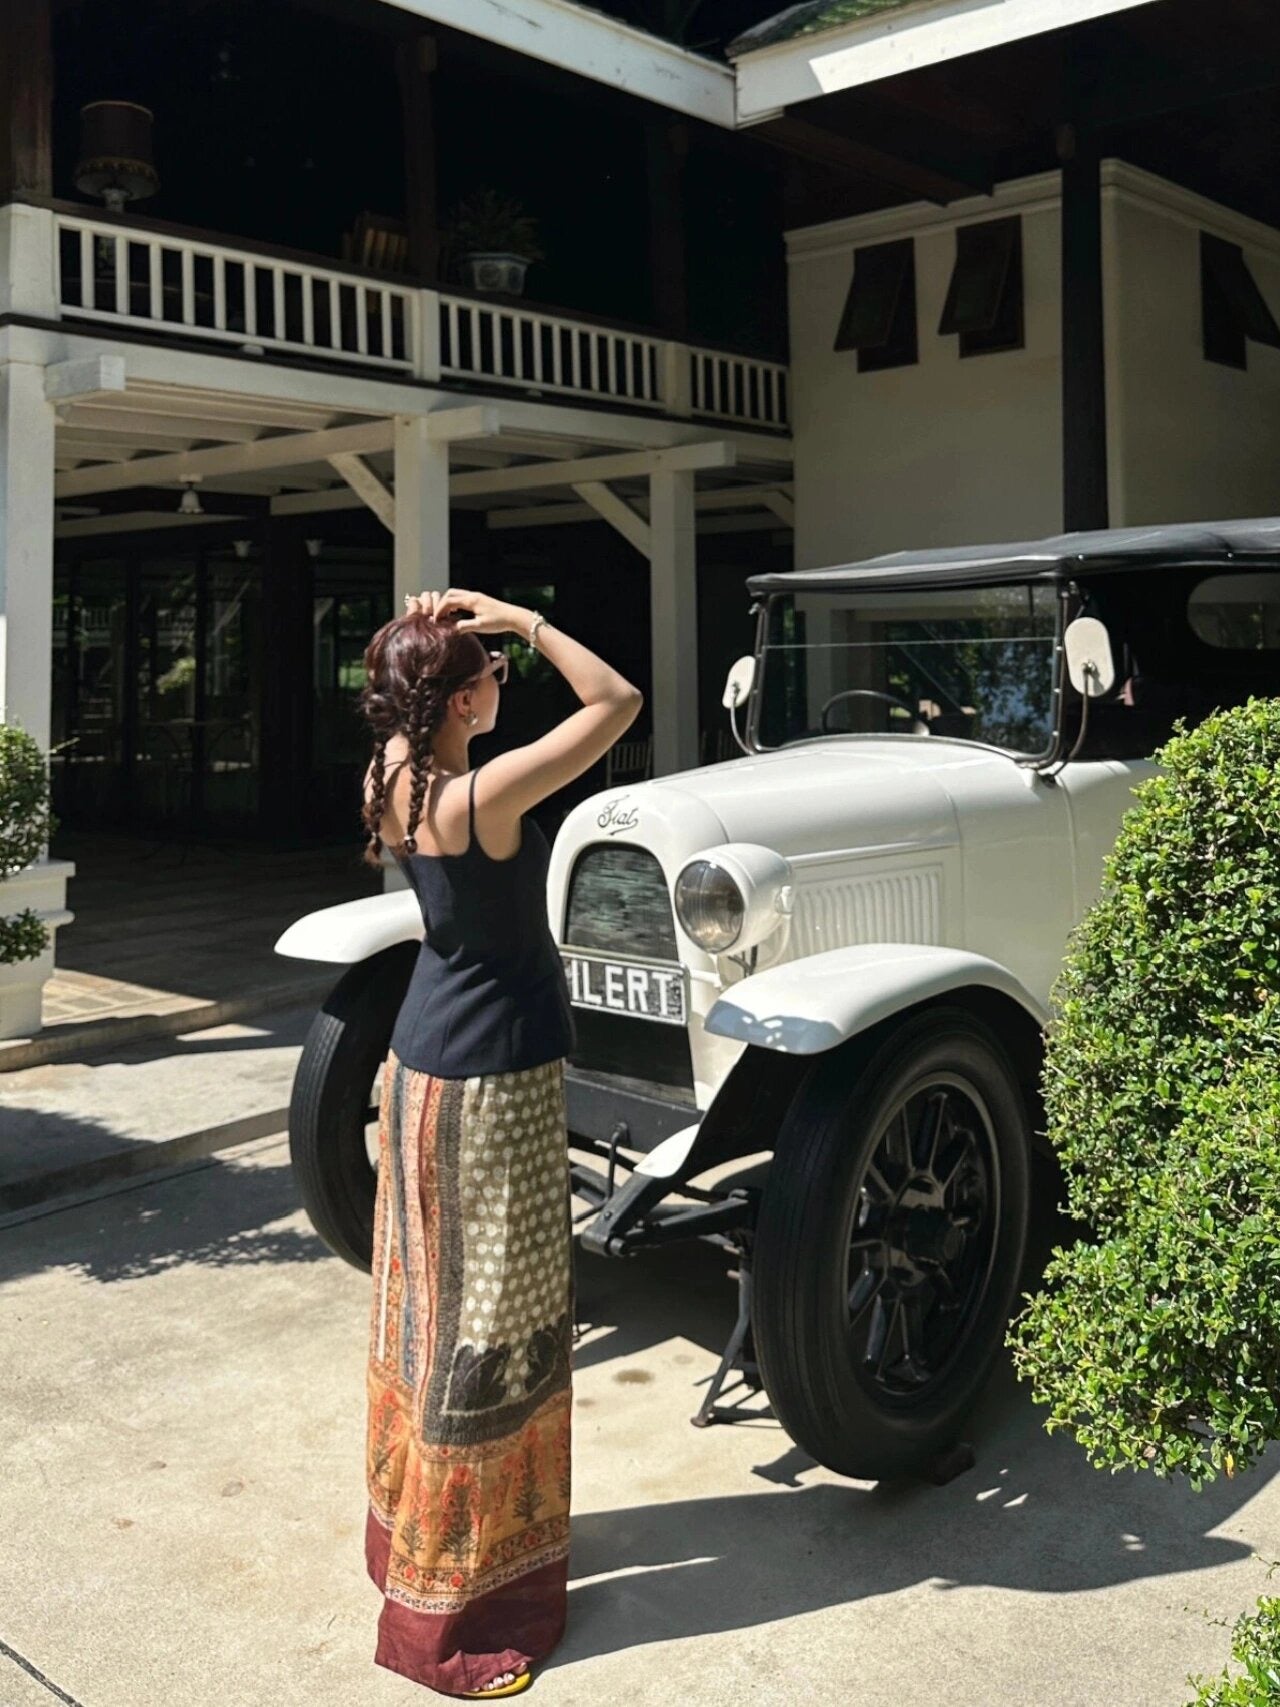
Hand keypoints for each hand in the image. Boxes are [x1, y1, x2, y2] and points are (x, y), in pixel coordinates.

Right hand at [407, 587, 527, 635]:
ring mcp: (476, 596)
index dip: (439, 610)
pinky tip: (457, 613)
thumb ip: (464, 626)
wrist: (513, 616)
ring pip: (456, 594)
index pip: (448, 601)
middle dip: (442, 604)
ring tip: (446, 615)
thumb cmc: (498, 622)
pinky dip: (455, 603)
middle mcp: (472, 595)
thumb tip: (452, 629)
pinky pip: (463, 597)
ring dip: (448, 602)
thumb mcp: (480, 627)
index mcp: (471, 600)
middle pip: (450, 594)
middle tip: (439, 616)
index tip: (436, 620)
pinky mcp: (480, 599)